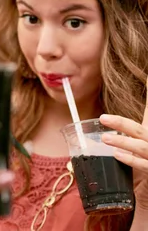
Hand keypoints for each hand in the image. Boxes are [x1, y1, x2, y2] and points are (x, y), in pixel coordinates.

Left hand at [99, 77, 147, 210]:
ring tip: (105, 138)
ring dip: (124, 142)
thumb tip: (106, 132)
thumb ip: (130, 139)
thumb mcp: (139, 149)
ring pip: (144, 147)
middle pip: (143, 130)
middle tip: (103, 118)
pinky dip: (131, 160)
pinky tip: (117, 155)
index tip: (147, 78)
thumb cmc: (145, 168)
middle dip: (124, 124)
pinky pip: (145, 167)